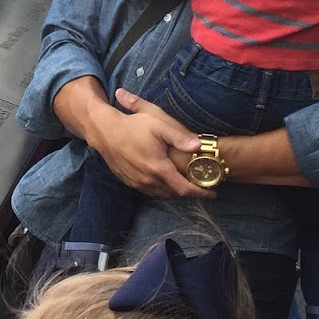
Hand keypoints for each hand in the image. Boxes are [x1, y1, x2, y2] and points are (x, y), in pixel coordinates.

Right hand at [93, 92, 207, 197]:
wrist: (105, 132)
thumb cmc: (133, 126)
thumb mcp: (158, 124)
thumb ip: (179, 137)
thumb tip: (198, 145)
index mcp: (159, 168)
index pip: (184, 188)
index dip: (200, 192)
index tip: (212, 193)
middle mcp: (148, 180)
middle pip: (175, 193)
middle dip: (189, 191)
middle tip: (200, 184)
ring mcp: (137, 183)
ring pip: (162, 194)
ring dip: (174, 190)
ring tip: (185, 182)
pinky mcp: (129, 182)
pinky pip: (150, 191)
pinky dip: (161, 189)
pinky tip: (164, 179)